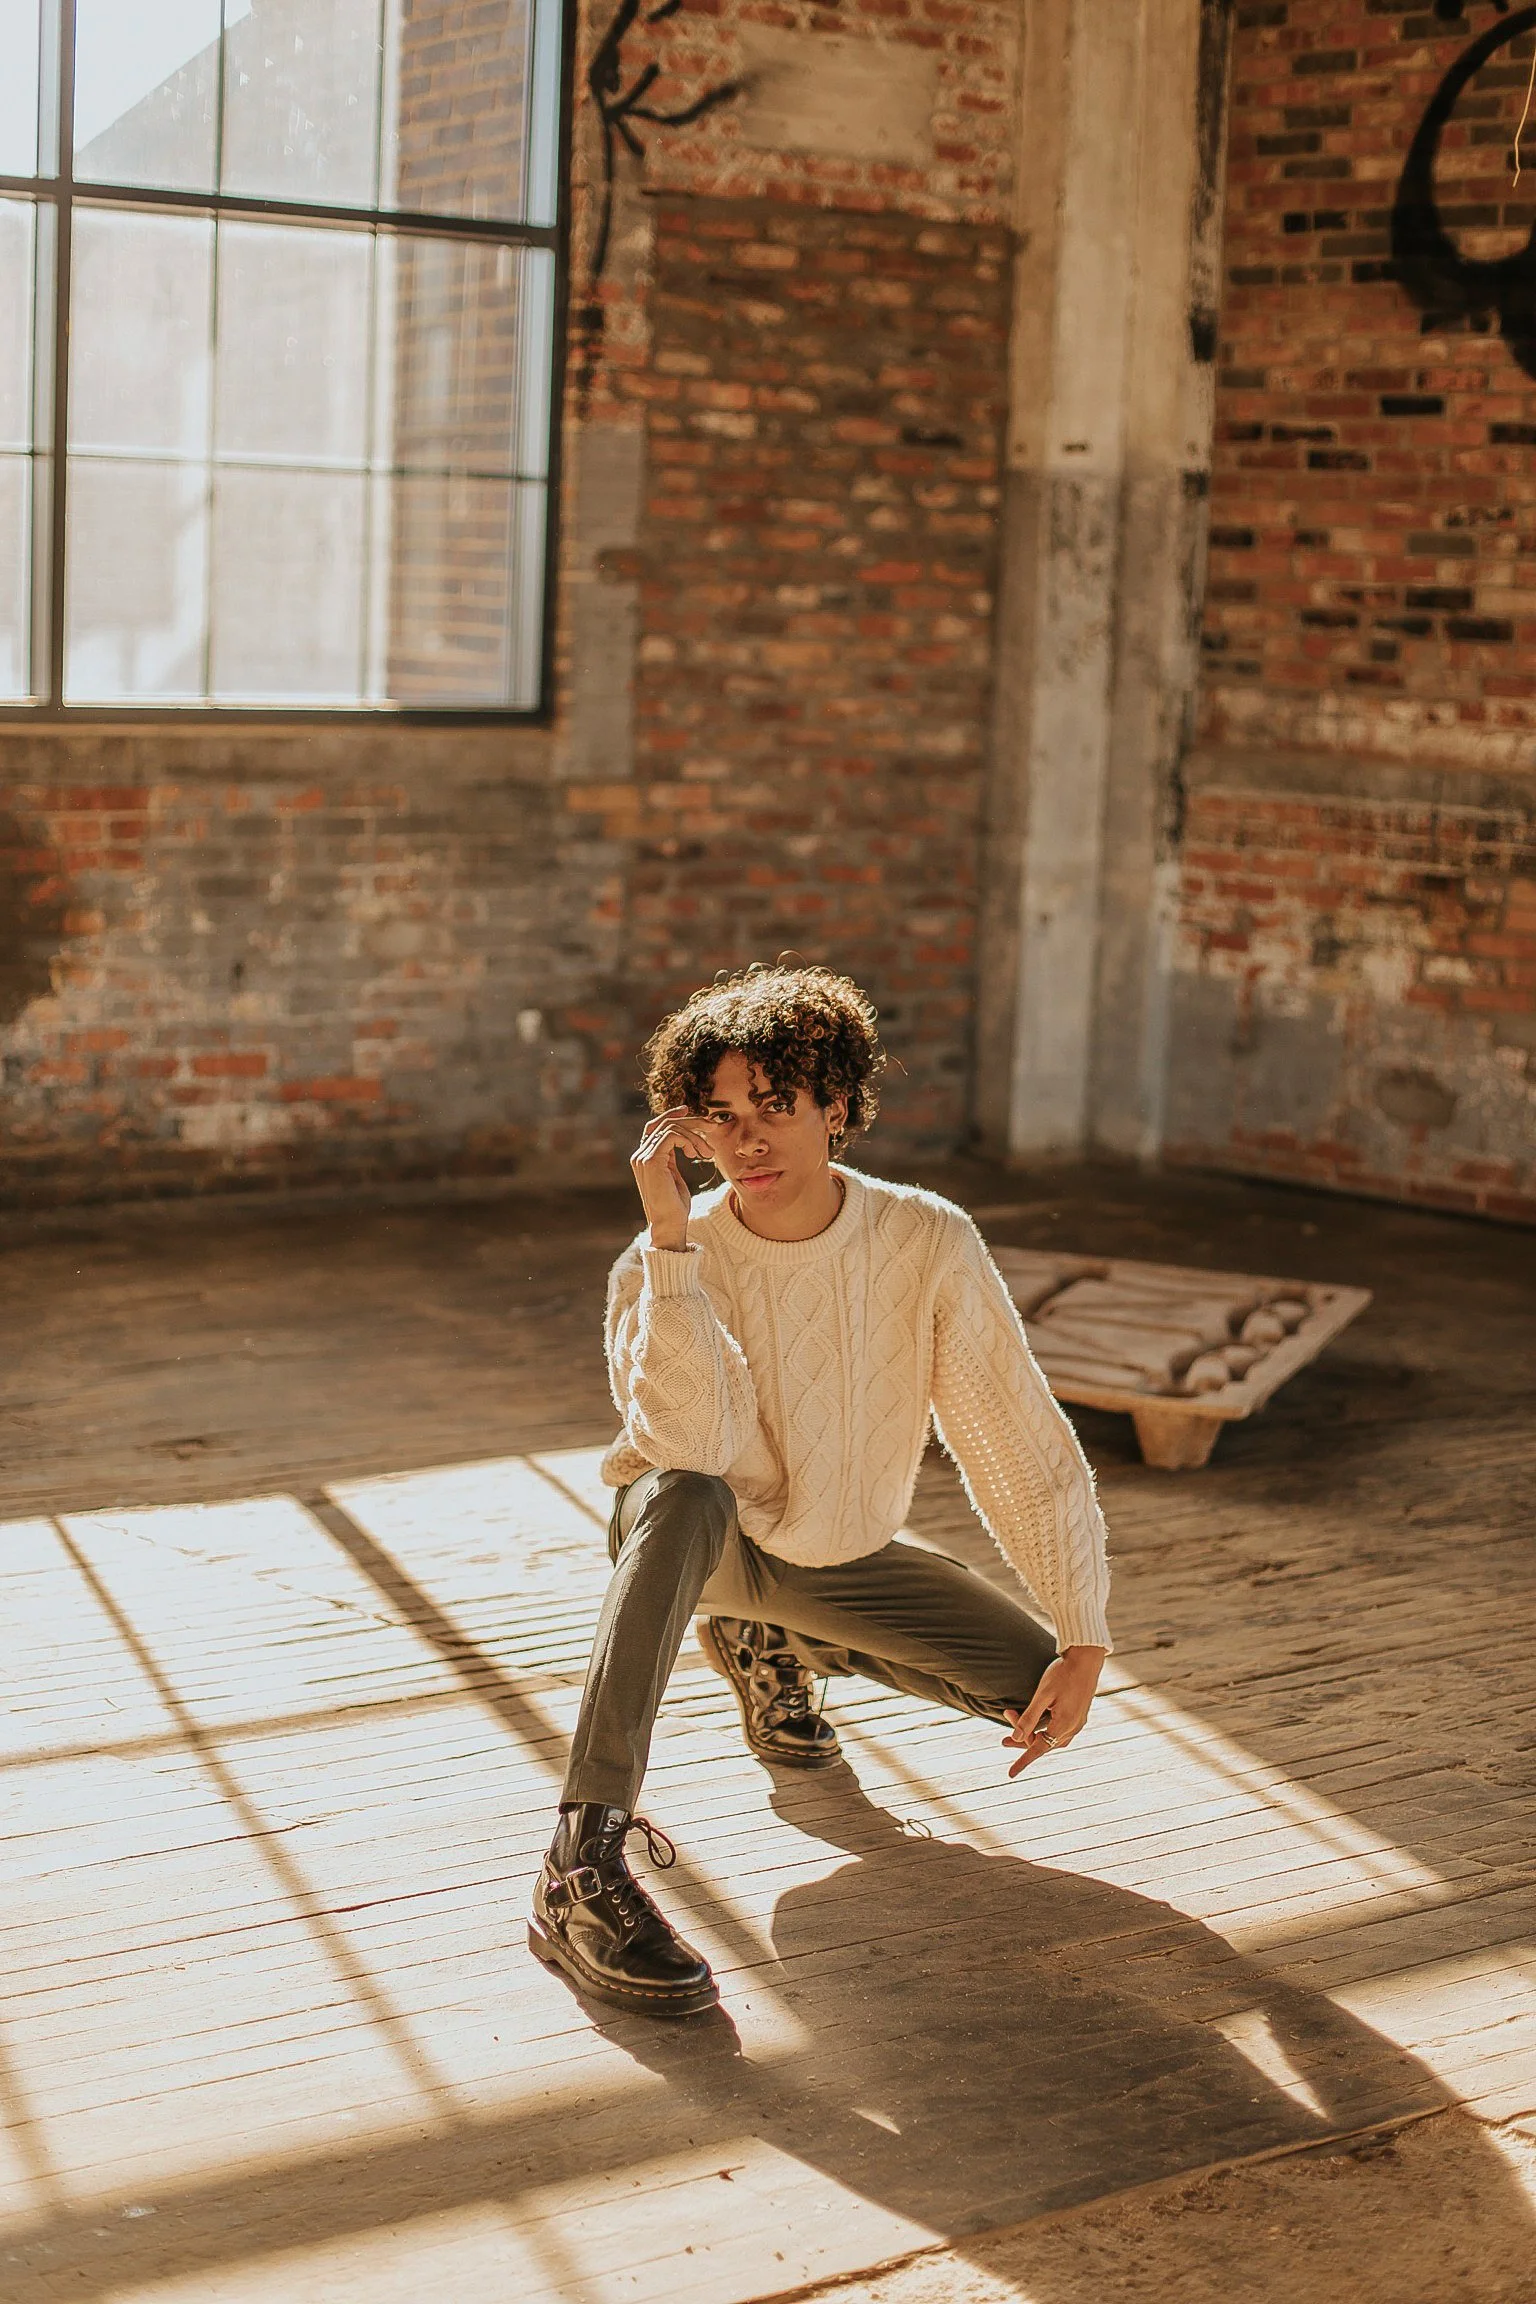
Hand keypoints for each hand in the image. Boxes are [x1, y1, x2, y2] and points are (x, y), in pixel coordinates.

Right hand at [631, 1105, 716, 1250]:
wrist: (670, 1224)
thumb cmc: (675, 1205)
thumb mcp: (675, 1175)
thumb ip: (673, 1157)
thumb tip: (685, 1141)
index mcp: (644, 1157)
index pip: (655, 1126)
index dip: (671, 1115)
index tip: (689, 1110)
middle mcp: (640, 1155)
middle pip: (664, 1123)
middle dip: (691, 1122)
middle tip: (712, 1127)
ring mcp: (643, 1157)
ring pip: (671, 1128)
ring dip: (695, 1137)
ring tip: (708, 1154)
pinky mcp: (651, 1160)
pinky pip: (672, 1135)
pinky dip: (689, 1141)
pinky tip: (696, 1155)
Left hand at [1001, 1646, 1105, 1777]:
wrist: (1086, 1659)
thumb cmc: (1063, 1674)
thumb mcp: (1042, 1695)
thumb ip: (1029, 1717)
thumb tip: (1016, 1737)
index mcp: (1064, 1725)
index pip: (1038, 1749)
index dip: (1023, 1761)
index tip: (1010, 1774)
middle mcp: (1073, 1728)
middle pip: (1044, 1744)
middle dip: (1022, 1741)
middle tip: (1002, 1740)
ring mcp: (1078, 1722)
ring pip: (1052, 1739)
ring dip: (1033, 1735)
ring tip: (1015, 1726)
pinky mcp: (1079, 1716)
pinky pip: (1059, 1732)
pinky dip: (1045, 1731)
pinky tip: (1037, 1724)